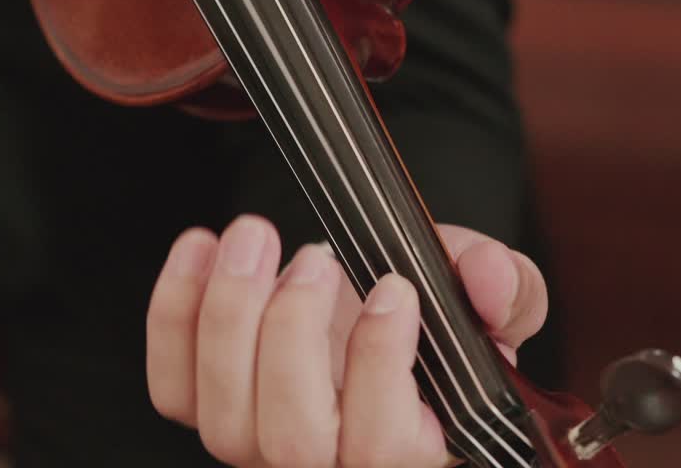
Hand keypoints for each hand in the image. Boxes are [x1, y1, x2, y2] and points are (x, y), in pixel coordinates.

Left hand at [146, 214, 548, 467]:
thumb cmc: (435, 316)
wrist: (375, 305)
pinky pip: (172, 387)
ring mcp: (258, 446)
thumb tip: (489, 279)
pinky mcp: (207, 410)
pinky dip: (173, 313)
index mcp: (408, 452)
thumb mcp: (492, 298)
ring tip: (255, 235)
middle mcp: (326, 465)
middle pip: (291, 441)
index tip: (393, 285)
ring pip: (224, 416)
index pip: (384, 447)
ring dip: (229, 314)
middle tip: (315, 256)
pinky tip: (201, 247)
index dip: (380, 366)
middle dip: (293, 334)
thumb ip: (508, 290)